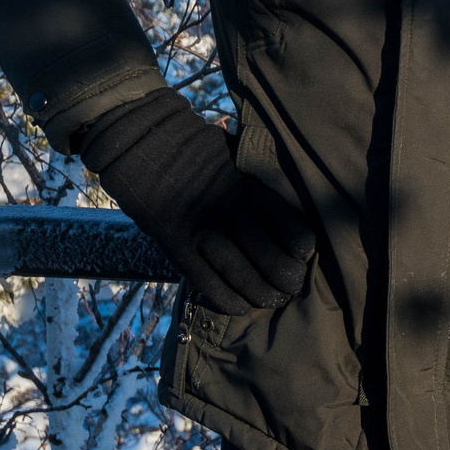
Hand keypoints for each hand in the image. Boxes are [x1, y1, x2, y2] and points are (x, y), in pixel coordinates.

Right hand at [78, 90, 316, 314]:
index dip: (297, 241)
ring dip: (259, 290)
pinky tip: (241, 307)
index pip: (281, 217)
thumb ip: (258, 177)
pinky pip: (202, 276)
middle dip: (283, 274)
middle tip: (294, 287)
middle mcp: (223, 205)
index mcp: (243, 182)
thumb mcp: (234, 154)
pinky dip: (223, 296)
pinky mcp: (174, 241)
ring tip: (274, 300)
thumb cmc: (196, 148)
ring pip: (236, 268)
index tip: (306, 255)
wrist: (142, 142)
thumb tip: (291, 201)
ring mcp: (197, 225)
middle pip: (263, 248)